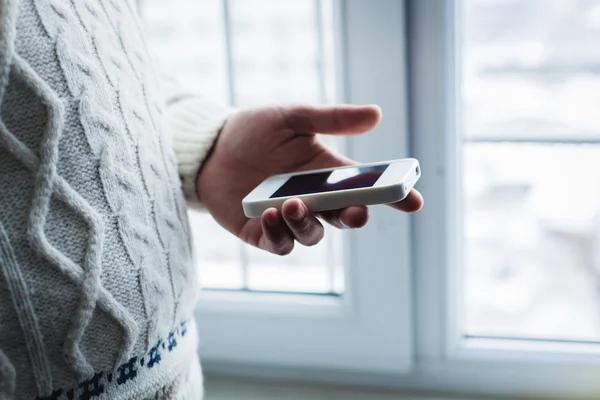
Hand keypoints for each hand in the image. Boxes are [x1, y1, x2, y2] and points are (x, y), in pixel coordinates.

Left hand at [197, 104, 422, 254]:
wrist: (210, 148)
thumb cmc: (253, 130)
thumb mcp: (292, 117)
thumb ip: (331, 119)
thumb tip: (377, 114)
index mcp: (328, 173)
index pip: (368, 187)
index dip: (394, 196)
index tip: (414, 200)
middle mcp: (314, 199)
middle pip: (345, 217)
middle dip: (355, 217)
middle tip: (358, 211)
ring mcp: (289, 218)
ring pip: (313, 235)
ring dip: (308, 223)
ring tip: (291, 203)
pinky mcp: (263, 232)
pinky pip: (280, 244)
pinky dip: (280, 233)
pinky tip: (269, 213)